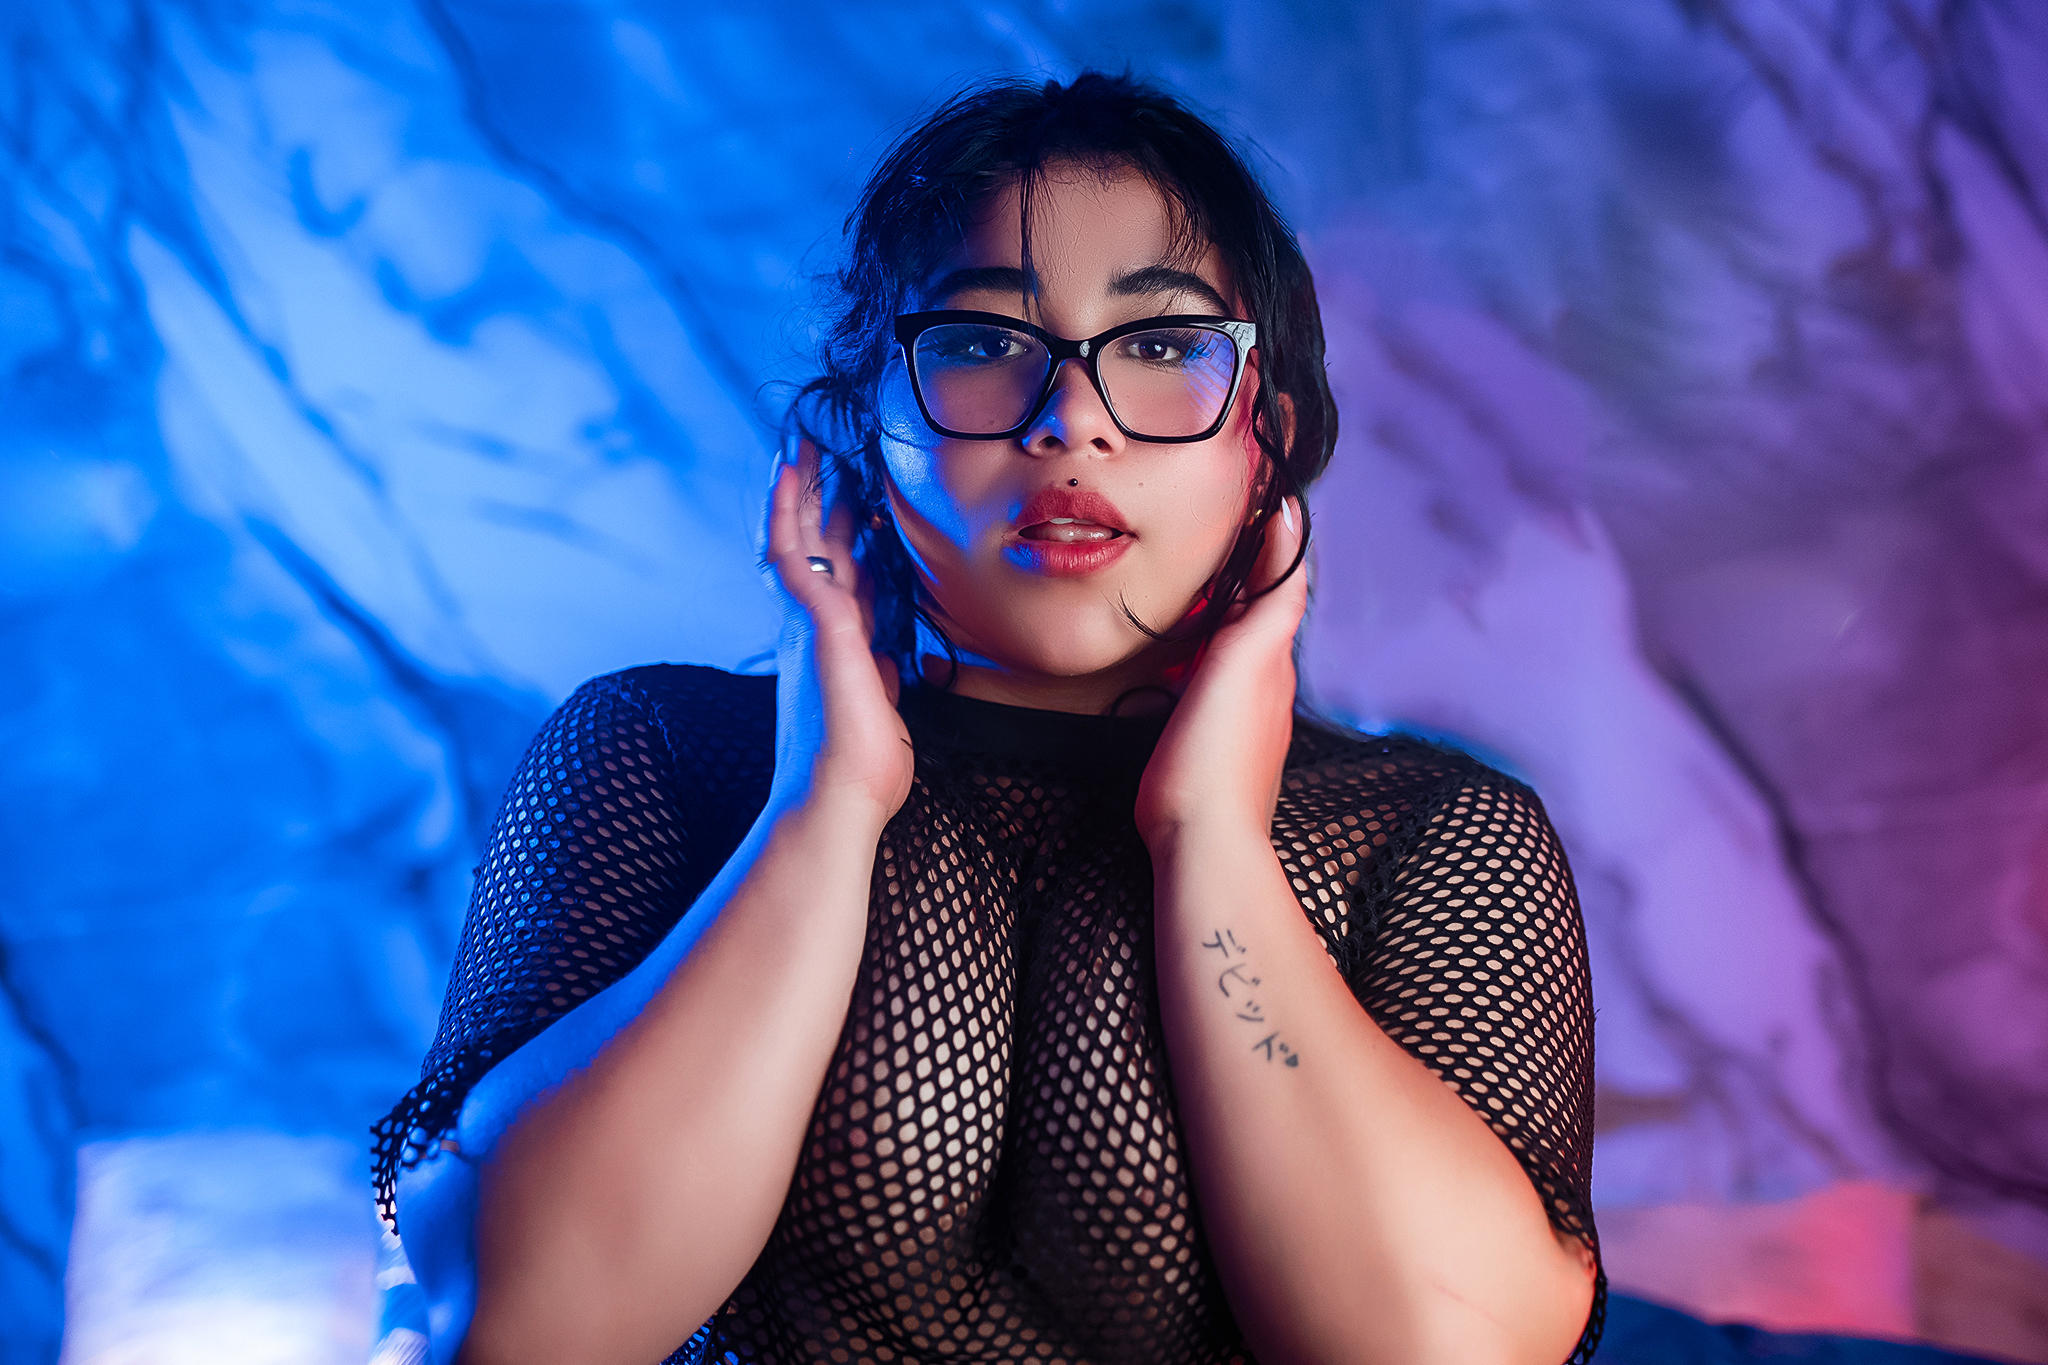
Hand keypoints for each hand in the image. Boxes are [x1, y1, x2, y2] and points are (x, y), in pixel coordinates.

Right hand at [757, 434, 913, 824]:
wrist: (838, 800)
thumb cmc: (860, 766)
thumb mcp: (881, 705)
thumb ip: (882, 673)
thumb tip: (893, 657)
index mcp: (836, 645)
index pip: (840, 574)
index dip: (846, 532)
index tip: (855, 496)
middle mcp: (814, 627)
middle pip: (813, 546)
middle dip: (814, 498)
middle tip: (816, 449)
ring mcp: (810, 623)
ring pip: (796, 539)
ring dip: (796, 490)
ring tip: (798, 443)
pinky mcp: (817, 624)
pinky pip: (794, 553)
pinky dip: (789, 510)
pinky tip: (791, 474)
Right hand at [1133, 496, 1310, 848]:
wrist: (1202, 840)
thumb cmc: (1216, 753)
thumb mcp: (1247, 661)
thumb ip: (1272, 597)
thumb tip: (1289, 522)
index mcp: (1273, 659)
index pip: (1282, 583)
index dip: (1272, 542)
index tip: (1258, 499)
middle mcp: (1265, 685)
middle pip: (1259, 615)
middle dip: (1243, 574)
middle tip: (1213, 535)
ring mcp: (1242, 718)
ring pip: (1235, 649)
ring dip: (1218, 614)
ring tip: (1188, 585)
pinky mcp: (1211, 744)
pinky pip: (1211, 682)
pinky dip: (1199, 655)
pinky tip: (1175, 660)